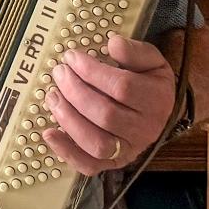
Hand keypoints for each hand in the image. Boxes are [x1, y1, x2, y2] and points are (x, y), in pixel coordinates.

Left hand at [41, 33, 176, 175]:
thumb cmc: (148, 82)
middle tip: (59, 73)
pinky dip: (67, 152)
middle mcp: (146, 129)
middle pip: (106, 114)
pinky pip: (90, 165)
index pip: (122, 87)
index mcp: (157, 100)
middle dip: (75, 91)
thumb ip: (135, 51)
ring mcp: (130, 149)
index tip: (72, 57)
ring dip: (68, 119)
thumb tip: (113, 43)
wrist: (159, 111)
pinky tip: (49, 132)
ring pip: (97, 142)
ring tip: (52, 96)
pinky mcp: (114, 162)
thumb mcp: (150, 61)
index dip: (92, 71)